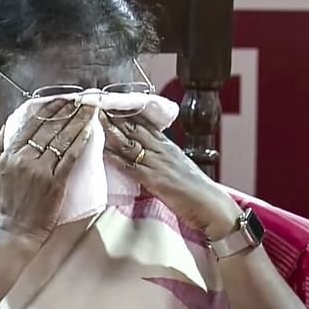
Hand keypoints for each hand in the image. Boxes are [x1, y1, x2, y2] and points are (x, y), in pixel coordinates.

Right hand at [0, 99, 93, 242]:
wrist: (15, 232)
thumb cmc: (5, 205)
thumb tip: (7, 128)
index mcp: (8, 155)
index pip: (30, 125)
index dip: (47, 110)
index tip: (60, 100)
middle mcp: (24, 159)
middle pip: (49, 128)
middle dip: (67, 110)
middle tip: (81, 99)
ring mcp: (41, 171)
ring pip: (61, 139)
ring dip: (77, 121)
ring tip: (89, 109)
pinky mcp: (56, 183)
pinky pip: (70, 157)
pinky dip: (80, 142)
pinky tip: (89, 130)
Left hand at [100, 114, 241, 240]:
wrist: (210, 204)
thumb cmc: (196, 190)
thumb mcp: (179, 167)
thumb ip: (163, 159)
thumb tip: (146, 157)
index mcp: (169, 146)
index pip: (146, 124)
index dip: (129, 113)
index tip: (114, 104)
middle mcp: (163, 151)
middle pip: (136, 129)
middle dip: (116, 117)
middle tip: (99, 107)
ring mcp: (158, 164)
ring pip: (131, 144)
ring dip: (112, 132)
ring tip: (97, 122)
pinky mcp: (155, 180)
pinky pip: (132, 167)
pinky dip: (117, 159)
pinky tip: (105, 153)